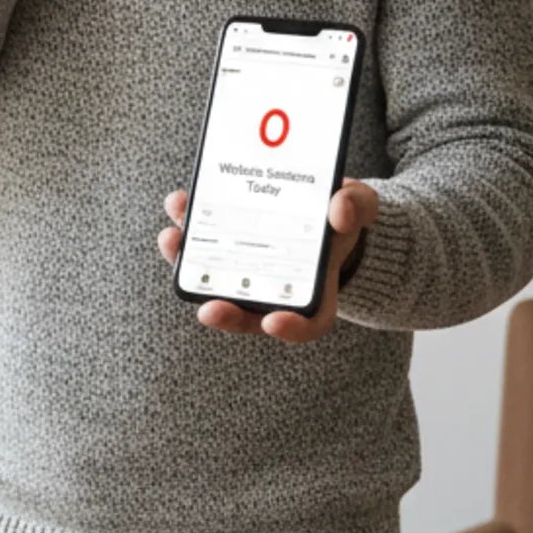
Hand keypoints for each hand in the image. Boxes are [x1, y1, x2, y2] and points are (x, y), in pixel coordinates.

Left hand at [156, 179, 379, 342]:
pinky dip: (187, 229)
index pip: (307, 323)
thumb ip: (356, 207)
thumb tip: (338, 210)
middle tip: (208, 308)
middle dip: (225, 312)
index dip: (291, 328)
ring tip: (172, 239)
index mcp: (317, 290)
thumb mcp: (360, 206)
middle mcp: (275, 290)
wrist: (319, 203)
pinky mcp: (226, 248)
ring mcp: (247, 272)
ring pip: (214, 280)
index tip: (274, 322)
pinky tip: (179, 204)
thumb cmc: (341, 215)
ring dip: (189, 263)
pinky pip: (202, 246)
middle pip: (247, 313)